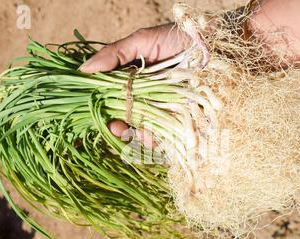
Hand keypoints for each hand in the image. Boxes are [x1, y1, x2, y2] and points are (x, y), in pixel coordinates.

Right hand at [80, 23, 189, 147]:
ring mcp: (160, 106)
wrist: (216, 45)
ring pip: (140, 127)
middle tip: (116, 128)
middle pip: (123, 114)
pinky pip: (161, 132)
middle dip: (117, 125)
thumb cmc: (178, 38)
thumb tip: (83, 69)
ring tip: (136, 134)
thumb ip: (115, 53)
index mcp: (132, 77)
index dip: (100, 106)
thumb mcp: (143, 40)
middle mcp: (144, 93)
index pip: (110, 94)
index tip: (94, 114)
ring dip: (134, 134)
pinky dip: (153, 138)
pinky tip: (152, 137)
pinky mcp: (177, 117)